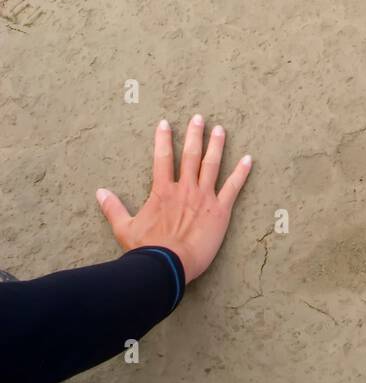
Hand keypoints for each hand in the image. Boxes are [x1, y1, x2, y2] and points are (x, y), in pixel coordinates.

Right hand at [95, 116, 251, 283]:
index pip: (163, 158)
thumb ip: (113, 207)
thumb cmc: (146, 249)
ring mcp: (204, 197)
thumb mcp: (124, 228)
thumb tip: (99, 192)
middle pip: (191, 155)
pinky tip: (249, 159)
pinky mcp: (220, 210)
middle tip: (199, 117)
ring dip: (216, 146)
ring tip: (220, 129)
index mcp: (163, 191)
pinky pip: (233, 187)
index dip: (163, 139)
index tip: (165, 123)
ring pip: (212, 165)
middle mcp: (185, 189)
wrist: (169, 265)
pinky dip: (242, 173)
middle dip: (195, 134)